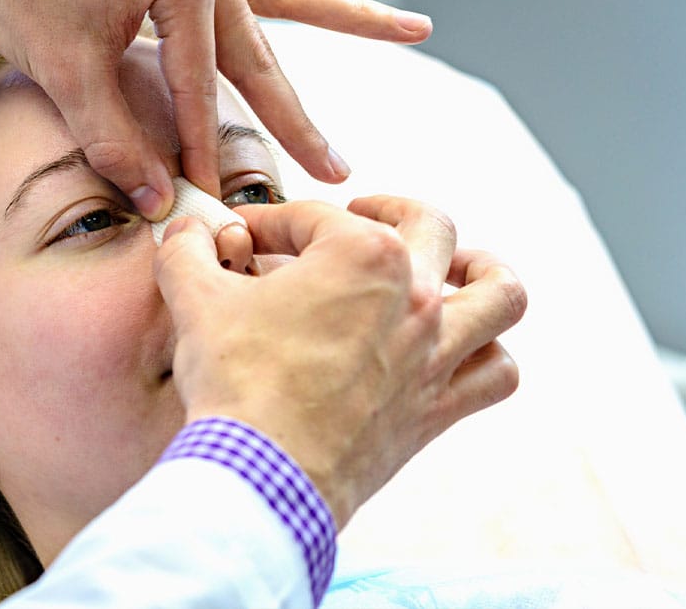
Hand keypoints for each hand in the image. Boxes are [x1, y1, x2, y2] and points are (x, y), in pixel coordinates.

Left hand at [0, 0, 431, 218]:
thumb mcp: (64, 68)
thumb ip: (114, 139)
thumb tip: (156, 202)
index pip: (205, 81)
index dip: (208, 145)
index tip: (219, 196)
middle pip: (261, 45)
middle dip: (297, 112)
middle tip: (339, 165)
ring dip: (340, 19)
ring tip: (409, 27)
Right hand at [153, 195, 523, 527]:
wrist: (260, 474)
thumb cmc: (235, 383)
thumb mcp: (196, 300)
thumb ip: (188, 253)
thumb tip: (185, 233)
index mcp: (363, 254)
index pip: (316, 217)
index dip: (272, 223)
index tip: (244, 240)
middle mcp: (416, 295)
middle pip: (428, 225)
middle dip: (389, 210)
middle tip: (358, 217)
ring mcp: (436, 353)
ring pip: (500, 294)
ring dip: (482, 273)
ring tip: (455, 267)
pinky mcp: (439, 407)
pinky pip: (496, 374)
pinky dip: (488, 356)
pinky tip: (460, 350)